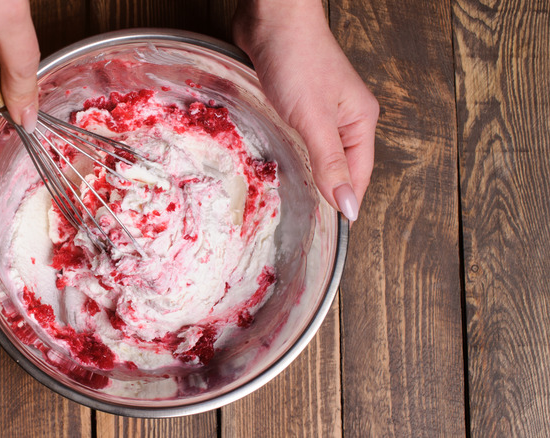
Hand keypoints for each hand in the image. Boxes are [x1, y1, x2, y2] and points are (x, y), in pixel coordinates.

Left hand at [233, 0, 378, 220]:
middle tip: (303, 217)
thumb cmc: (296, 59)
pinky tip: (278, 163)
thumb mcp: (314, 119)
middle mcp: (345, 117)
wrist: (272, 17)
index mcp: (360, 121)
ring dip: (306, 171)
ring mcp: (321, 108)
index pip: (358, 175)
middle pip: (340, 166)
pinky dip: (291, 150)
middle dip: (324, 189)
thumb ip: (329, 163)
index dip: (344, 201)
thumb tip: (348, 205)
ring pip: (318, 151)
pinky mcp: (297, 101)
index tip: (326, 229)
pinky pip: (299, 135)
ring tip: (290, 197)